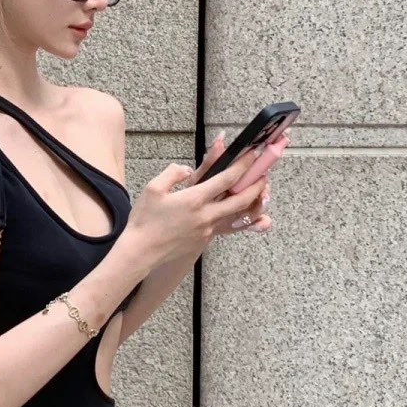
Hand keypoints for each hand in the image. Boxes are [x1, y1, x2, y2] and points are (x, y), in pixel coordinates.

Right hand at [127, 133, 288, 266]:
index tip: (252, 154)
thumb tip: (187, 169)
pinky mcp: (204, 241)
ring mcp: (207, 230)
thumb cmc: (144, 220)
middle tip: (265, 175)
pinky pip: (226, 226)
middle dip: (256, 186)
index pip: (226, 179)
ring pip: (237, 215)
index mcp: (194, 199)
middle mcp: (206, 215)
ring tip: (259, 192)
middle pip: (241, 200)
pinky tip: (240, 210)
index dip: (243, 165)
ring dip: (251, 203)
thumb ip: (173, 173)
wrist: (141, 251)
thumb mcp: (154, 188)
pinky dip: (237, 216)